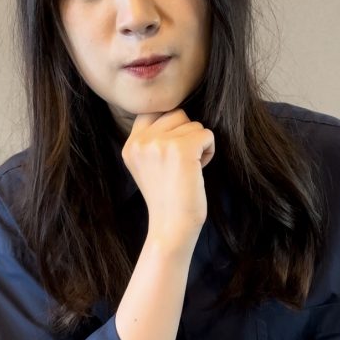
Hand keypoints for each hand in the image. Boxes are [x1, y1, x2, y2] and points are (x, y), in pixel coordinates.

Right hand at [122, 110, 214, 248]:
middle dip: (187, 135)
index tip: (173, 154)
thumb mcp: (147, 166)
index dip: (171, 128)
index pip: (153, 112)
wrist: (171, 227)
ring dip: (199, 144)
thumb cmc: (167, 200)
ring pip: (193, 124)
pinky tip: (199, 171)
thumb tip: (179, 115)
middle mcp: (141, 141)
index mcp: (130, 145)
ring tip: (190, 169)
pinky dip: (209, 151)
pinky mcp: (181, 149)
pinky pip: (207, 134)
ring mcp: (160, 144)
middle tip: (183, 164)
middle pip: (177, 115)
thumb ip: (153, 141)